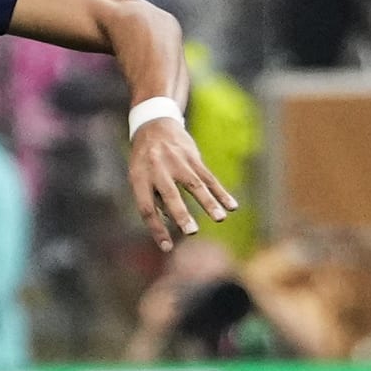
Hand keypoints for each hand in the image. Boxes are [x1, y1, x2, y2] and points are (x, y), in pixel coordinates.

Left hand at [128, 117, 236, 251]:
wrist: (154, 123)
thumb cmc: (144, 159)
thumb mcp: (139, 176)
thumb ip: (152, 199)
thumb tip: (167, 225)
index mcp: (139, 177)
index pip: (146, 208)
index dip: (156, 229)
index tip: (167, 248)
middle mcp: (158, 169)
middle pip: (170, 194)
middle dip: (181, 214)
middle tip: (192, 232)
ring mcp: (177, 161)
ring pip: (195, 184)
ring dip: (208, 202)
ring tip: (220, 218)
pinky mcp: (193, 157)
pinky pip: (209, 176)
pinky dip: (220, 192)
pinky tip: (232, 205)